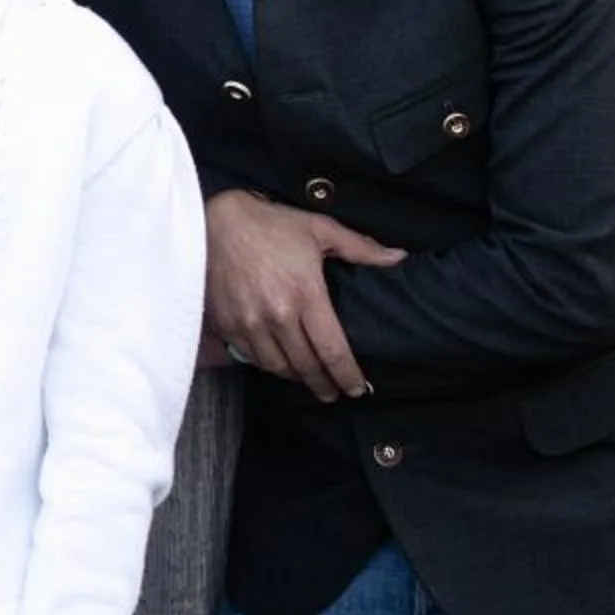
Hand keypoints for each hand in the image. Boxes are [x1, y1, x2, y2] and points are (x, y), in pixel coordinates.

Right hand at [202, 190, 398, 401]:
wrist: (216, 221)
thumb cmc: (270, 224)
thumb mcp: (319, 229)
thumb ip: (361, 248)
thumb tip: (398, 257)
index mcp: (306, 295)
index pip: (332, 350)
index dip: (347, 375)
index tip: (356, 388)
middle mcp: (277, 315)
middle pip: (306, 366)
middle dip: (323, 385)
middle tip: (333, 393)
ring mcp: (249, 322)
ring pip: (277, 367)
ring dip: (295, 377)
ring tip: (306, 379)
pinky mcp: (227, 323)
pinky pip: (251, 356)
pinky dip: (267, 364)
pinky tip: (277, 362)